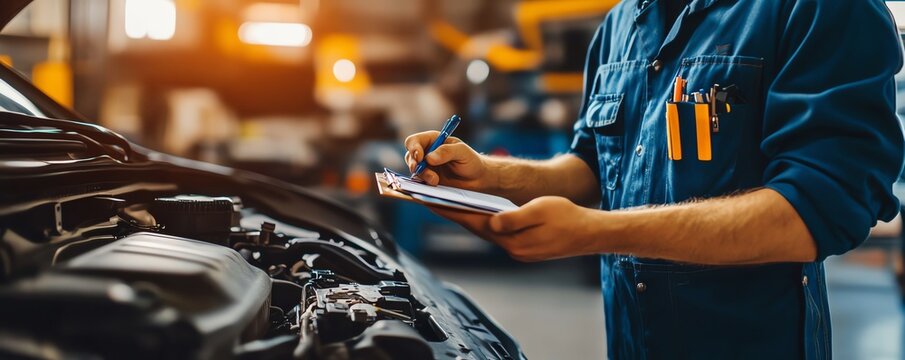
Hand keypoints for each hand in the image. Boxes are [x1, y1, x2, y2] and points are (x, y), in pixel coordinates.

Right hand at [404, 131, 488, 189]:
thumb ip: (446, 152)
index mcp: (432, 141)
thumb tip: (429, 158)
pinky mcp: (427, 181)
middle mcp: (426, 153)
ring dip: (422, 175)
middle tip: (419, 169)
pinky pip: (419, 182)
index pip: (414, 141)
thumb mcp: (462, 152)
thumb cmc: (471, 161)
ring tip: (435, 181)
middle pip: (410, 156)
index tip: (420, 156)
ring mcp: (425, 168)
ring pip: (414, 170)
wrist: (477, 180)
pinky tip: (434, 185)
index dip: (413, 148)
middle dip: (414, 163)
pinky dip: (424, 183)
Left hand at [428, 197, 598, 261]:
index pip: (474, 222)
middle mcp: (511, 247)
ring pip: (486, 230)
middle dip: (452, 213)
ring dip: (467, 217)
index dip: (451, 210)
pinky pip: (498, 232)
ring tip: (448, 203)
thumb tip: (492, 222)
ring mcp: (517, 249)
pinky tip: (478, 212)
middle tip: (429, 199)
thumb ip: (514, 218)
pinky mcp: (524, 247)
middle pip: (475, 228)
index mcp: (512, 239)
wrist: (590, 234)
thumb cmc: (568, 218)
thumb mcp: (541, 210)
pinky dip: (484, 221)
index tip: (430, 201)